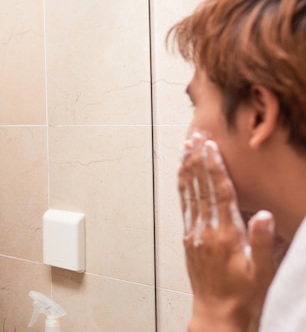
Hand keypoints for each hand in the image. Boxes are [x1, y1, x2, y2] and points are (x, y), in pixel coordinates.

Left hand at [178, 132, 275, 329]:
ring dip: (187, 168)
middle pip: (201, 187)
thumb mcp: (261, 271)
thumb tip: (265, 214)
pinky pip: (184, 205)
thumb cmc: (244, 293)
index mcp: (225, 234)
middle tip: (195, 136)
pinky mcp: (188, 238)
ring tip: (185, 147)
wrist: (217, 312)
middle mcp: (205, 229)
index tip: (210, 146)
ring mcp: (194, 232)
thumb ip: (263, 243)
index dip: (214, 167)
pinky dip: (183, 186)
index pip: (219, 192)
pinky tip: (182, 174)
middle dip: (198, 159)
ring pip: (189, 193)